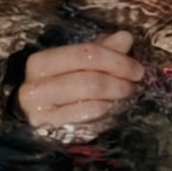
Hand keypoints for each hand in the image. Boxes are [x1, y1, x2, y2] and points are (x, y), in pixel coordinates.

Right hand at [15, 29, 142, 138]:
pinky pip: (89, 120)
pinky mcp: (52, 132)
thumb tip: (125, 37)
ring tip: (126, 94)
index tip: (136, 68)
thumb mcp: (76, 64)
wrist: (38, 117)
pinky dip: (107, 113)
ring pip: (92, 101)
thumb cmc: (60, 86)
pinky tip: (112, 108)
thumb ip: (100, 50)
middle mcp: (35, 88)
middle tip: (134, 83)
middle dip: (119, 80)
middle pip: (90, 80)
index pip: (84, 54)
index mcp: (40, 63)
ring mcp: (42, 113)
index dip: (115, 59)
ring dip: (116, 97)